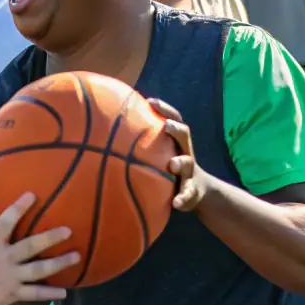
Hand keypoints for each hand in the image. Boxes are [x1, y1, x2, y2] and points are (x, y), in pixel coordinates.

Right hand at [0, 194, 76, 304]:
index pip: (5, 222)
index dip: (18, 208)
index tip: (32, 195)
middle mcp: (3, 260)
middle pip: (30, 246)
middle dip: (50, 238)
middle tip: (68, 231)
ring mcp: (9, 278)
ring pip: (38, 270)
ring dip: (59, 264)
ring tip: (77, 257)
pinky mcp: (13, 294)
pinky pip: (35, 294)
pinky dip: (50, 294)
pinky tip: (66, 292)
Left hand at [148, 98, 209, 213]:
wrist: (197, 191)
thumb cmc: (167, 168)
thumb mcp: (159, 154)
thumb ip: (143, 144)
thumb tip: (107, 132)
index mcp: (175, 142)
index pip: (173, 119)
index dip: (164, 109)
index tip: (150, 101)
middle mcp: (184, 152)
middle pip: (184, 135)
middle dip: (176, 129)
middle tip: (167, 125)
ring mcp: (190, 171)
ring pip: (188, 164)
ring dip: (181, 162)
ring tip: (173, 164)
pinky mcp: (191, 191)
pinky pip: (188, 194)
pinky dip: (182, 198)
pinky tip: (176, 203)